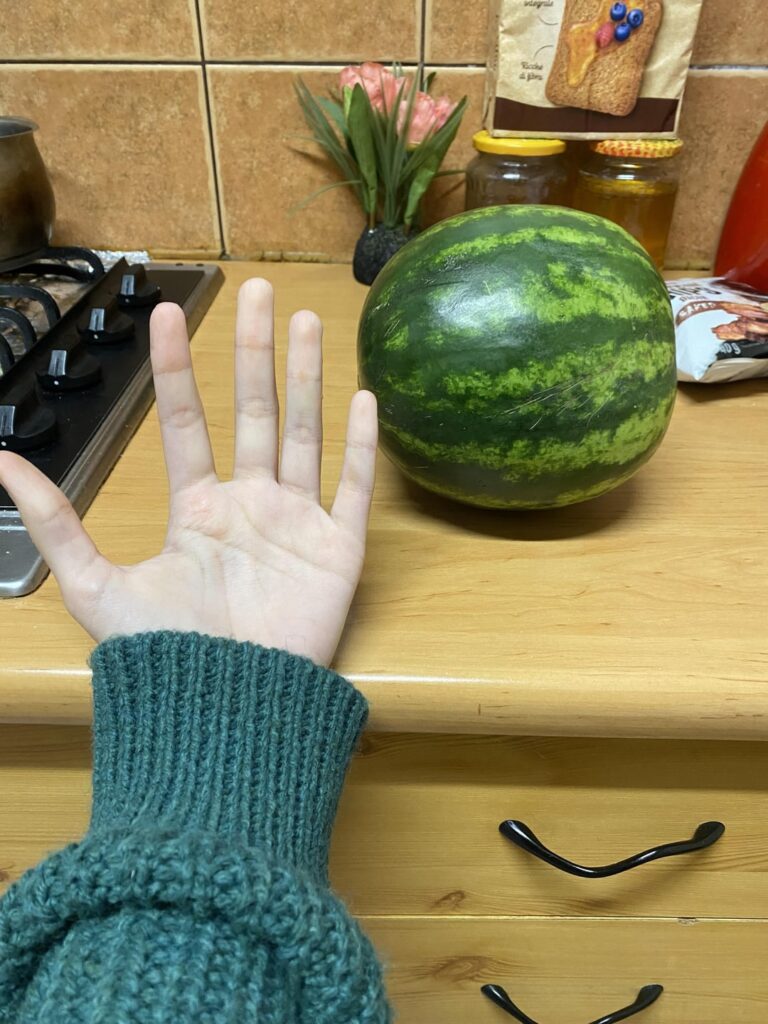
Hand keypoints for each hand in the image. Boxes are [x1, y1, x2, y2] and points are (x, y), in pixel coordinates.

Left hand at [0, 279, 377, 666]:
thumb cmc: (166, 657)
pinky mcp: (338, 553)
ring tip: (306, 322)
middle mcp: (248, 506)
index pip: (184, 423)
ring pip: (303, 436)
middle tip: (256, 291)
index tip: (167, 311)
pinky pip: (353, 491)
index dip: (175, 369)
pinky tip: (362, 399)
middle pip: (252, 413)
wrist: (228, 713)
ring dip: (306, 380)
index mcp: (196, 510)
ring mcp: (296, 525)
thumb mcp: (95, 586)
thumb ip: (55, 522)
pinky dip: (360, 448)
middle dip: (252, 352)